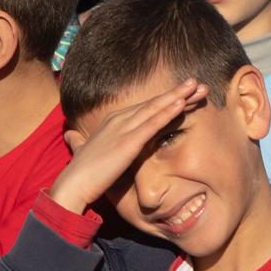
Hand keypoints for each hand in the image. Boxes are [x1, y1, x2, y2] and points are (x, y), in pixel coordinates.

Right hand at [49, 79, 207, 214]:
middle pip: (155, 104)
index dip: (167, 101)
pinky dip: (167, 112)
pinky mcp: (128, 141)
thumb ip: (82, 142)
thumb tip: (71, 137)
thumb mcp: (84, 151)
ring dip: (179, 97)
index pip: (146, 108)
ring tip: (199, 87)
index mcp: (113, 121)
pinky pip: (152, 124)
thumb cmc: (81, 173)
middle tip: (200, 85)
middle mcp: (119, 119)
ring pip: (157, 108)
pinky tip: (182, 103)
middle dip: (179, 94)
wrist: (73, 185)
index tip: (187, 96)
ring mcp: (123, 128)